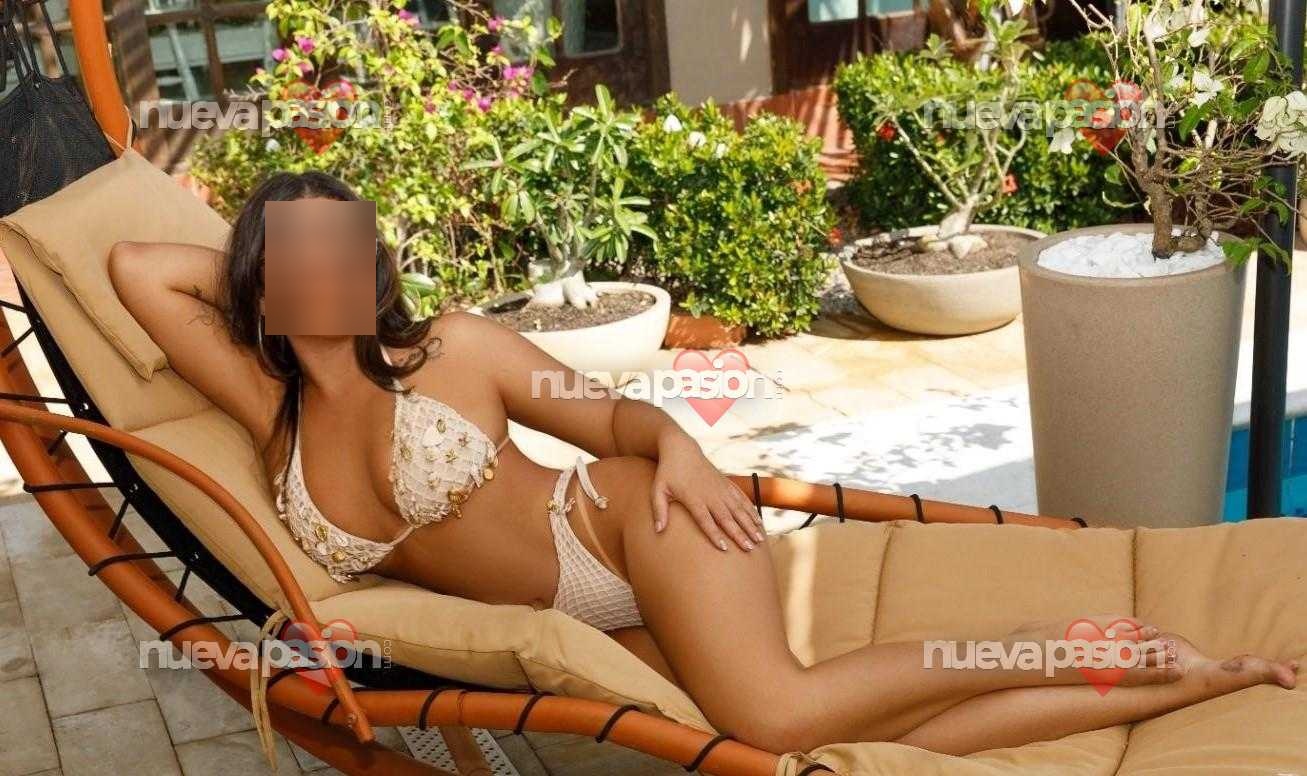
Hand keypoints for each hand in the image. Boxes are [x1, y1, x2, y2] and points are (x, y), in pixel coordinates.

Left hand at [650, 432, 765, 550]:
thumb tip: (658, 531)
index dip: (714, 534)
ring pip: (739, 509)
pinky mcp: (726, 484)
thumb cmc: (668, 473)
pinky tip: (759, 522)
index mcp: (694, 498)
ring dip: (750, 524)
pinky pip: (742, 499)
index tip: (724, 548)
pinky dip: (751, 510)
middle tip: (749, 548)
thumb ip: (659, 510)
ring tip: (760, 539)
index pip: (705, 520)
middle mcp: (710, 494)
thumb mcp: (658, 490)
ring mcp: (721, 489)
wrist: (682, 449)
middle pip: (727, 517)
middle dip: (739, 533)